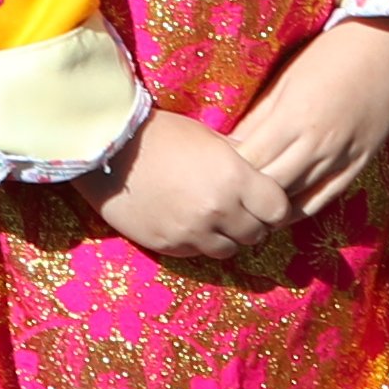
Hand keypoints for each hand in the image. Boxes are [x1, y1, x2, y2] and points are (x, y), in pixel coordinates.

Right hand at [101, 107, 296, 274]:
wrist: (110, 150)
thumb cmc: (163, 135)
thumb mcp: (211, 139)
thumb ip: (241, 162)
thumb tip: (266, 174)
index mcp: (234, 177)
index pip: (278, 210)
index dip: (275, 207)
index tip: (266, 202)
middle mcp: (218, 209)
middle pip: (257, 234)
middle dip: (254, 224)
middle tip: (241, 211)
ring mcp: (192, 231)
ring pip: (230, 250)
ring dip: (228, 238)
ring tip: (215, 219)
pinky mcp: (169, 245)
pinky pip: (198, 253)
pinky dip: (200, 242)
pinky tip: (189, 223)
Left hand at [224, 20, 388, 229]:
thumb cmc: (331, 53)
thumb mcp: (286, 80)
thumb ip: (259, 116)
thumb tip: (230, 144)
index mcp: (294, 117)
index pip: (249, 161)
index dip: (226, 170)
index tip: (211, 169)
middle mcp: (317, 143)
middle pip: (268, 186)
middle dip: (243, 191)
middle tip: (225, 191)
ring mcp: (341, 158)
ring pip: (294, 199)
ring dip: (267, 204)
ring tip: (245, 205)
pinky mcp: (359, 165)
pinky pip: (323, 200)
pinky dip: (298, 210)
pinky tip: (279, 211)